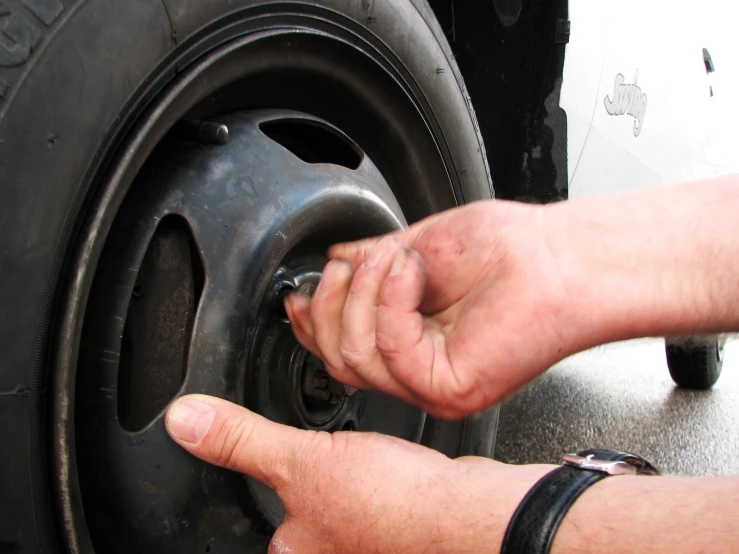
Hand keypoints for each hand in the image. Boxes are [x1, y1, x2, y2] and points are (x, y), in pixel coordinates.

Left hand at [165, 394, 551, 553]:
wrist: (470, 514)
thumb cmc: (395, 507)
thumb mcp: (303, 461)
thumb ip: (242, 441)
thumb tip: (185, 423)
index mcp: (296, 549)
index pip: (259, 524)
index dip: (258, 494)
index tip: (268, 475)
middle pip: (298, 519)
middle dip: (303, 485)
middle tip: (310, 457)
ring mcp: (369, 545)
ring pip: (338, 508)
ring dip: (339, 481)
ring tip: (347, 458)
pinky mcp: (401, 529)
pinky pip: (371, 500)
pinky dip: (371, 479)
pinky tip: (382, 464)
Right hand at [286, 200, 571, 417]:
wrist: (557, 256)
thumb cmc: (504, 251)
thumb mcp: (418, 247)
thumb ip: (370, 261)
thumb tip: (334, 257)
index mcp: (407, 339)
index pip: (337, 348)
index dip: (310, 322)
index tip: (301, 290)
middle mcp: (415, 369)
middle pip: (335, 359)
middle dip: (330, 303)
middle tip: (354, 263)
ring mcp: (430, 384)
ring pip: (354, 358)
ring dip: (364, 293)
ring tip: (396, 258)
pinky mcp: (447, 389)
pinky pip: (391, 351)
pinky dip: (392, 300)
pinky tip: (412, 270)